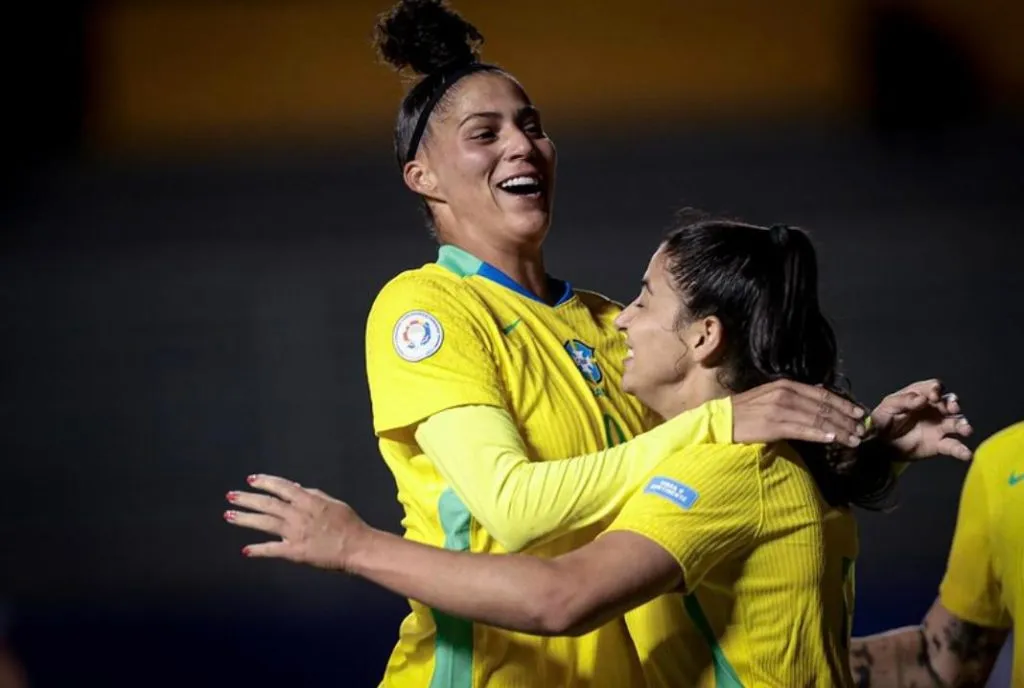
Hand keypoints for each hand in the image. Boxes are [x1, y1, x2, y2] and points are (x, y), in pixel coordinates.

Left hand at [224, 474, 367, 570]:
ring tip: (229, 515)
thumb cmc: (349, 524)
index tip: (251, 479)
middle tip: (231, 496)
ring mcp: (294, 533)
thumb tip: (296, 488)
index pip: (282, 487)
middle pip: (267, 504)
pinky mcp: (294, 552)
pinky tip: (245, 550)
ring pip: (264, 523)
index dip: (265, 482)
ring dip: (245, 519)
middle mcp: (297, 514)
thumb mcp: (333, 502)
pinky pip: (272, 550)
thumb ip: (313, 494)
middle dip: (247, 499)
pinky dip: (258, 550)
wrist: (357, 547)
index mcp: (308, 500)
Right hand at [732, 379, 867, 446]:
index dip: (843, 404)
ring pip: (817, 419)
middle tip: (862, 430)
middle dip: (846, 419)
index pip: (822, 394)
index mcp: (786, 385)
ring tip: (854, 439)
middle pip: (823, 407)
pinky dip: (819, 434)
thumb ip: (792, 399)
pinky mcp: (773, 425)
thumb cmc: (745, 412)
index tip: (859, 414)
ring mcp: (779, 409)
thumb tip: (817, 402)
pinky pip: (802, 430)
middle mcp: (785, 394)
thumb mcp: (770, 398)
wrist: (720, 421)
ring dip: (839, 430)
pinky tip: (833, 439)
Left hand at [871, 379, 972, 460]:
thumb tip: (921, 399)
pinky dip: (962, 450)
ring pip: (956, 423)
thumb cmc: (884, 420)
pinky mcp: (940, 444)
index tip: (933, 396)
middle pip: (950, 403)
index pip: (934, 387)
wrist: (880, 444)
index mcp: (921, 396)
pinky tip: (966, 454)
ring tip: (964, 429)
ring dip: (962, 425)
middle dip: (953, 404)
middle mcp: (934, 409)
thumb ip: (904, 401)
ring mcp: (939, 426)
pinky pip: (953, 446)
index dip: (936, 390)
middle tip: (952, 408)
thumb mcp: (888, 407)